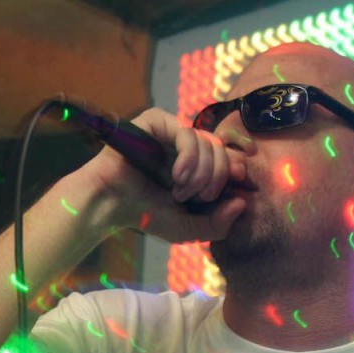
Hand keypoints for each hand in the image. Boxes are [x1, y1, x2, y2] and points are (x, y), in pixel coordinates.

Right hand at [83, 107, 246, 243]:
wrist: (111, 205)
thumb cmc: (145, 215)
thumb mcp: (188, 228)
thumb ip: (218, 224)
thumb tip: (242, 203)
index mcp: (196, 164)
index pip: (229, 156)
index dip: (236, 169)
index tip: (235, 184)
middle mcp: (186, 146)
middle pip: (222, 150)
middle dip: (216, 178)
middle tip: (196, 197)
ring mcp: (171, 133)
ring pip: (208, 142)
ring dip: (200, 173)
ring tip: (179, 191)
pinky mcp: (157, 122)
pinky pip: (187, 133)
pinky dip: (189, 158)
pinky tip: (177, 176)